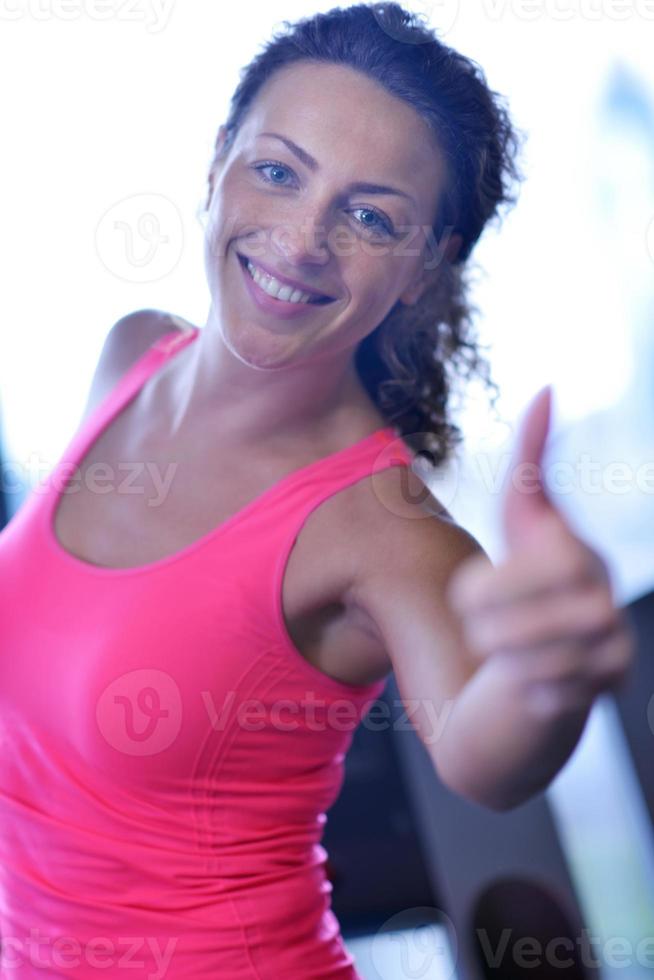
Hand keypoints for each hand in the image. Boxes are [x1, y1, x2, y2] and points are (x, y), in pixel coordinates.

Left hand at [446, 385, 635, 715]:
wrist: (544, 657)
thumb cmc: (527, 577)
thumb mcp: (522, 518)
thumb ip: (531, 457)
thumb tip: (546, 388)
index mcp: (580, 555)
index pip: (517, 577)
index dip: (479, 591)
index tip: (468, 594)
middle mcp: (607, 600)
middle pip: (510, 625)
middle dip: (481, 629)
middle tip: (482, 630)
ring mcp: (613, 648)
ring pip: (524, 665)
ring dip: (500, 661)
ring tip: (506, 653)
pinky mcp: (610, 690)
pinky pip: (542, 699)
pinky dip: (524, 692)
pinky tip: (531, 682)